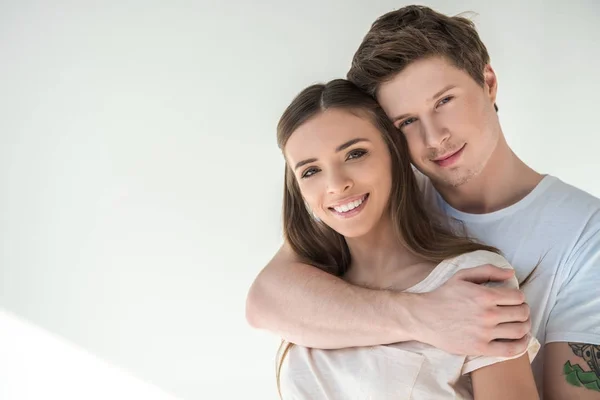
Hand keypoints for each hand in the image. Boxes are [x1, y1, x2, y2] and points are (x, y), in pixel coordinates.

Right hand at [410, 264, 530, 356]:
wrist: (424, 317)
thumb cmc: (443, 295)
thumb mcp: (462, 276)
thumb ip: (488, 271)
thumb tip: (511, 273)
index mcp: (484, 295)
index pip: (518, 297)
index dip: (520, 297)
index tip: (515, 300)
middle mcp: (487, 314)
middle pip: (521, 314)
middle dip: (524, 311)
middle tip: (519, 311)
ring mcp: (484, 333)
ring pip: (519, 331)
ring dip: (525, 326)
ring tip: (520, 324)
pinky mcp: (480, 348)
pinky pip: (510, 350)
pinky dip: (521, 345)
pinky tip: (521, 340)